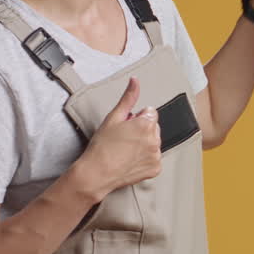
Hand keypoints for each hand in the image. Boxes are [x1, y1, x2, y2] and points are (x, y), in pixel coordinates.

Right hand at [78, 77, 161, 199]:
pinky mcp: (155, 168)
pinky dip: (144, 159)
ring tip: (125, 150)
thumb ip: (128, 97)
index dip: (136, 118)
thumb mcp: (113, 117)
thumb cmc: (102, 146)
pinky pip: (153, 158)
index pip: (150, 112)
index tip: (125, 126)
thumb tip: (135, 80)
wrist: (96, 173)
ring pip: (153, 142)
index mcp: (147, 124)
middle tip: (123, 138)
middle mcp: (155, 139)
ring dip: (143, 143)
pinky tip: (130, 160)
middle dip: (141, 130)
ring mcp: (156, 155)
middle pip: (153, 127)